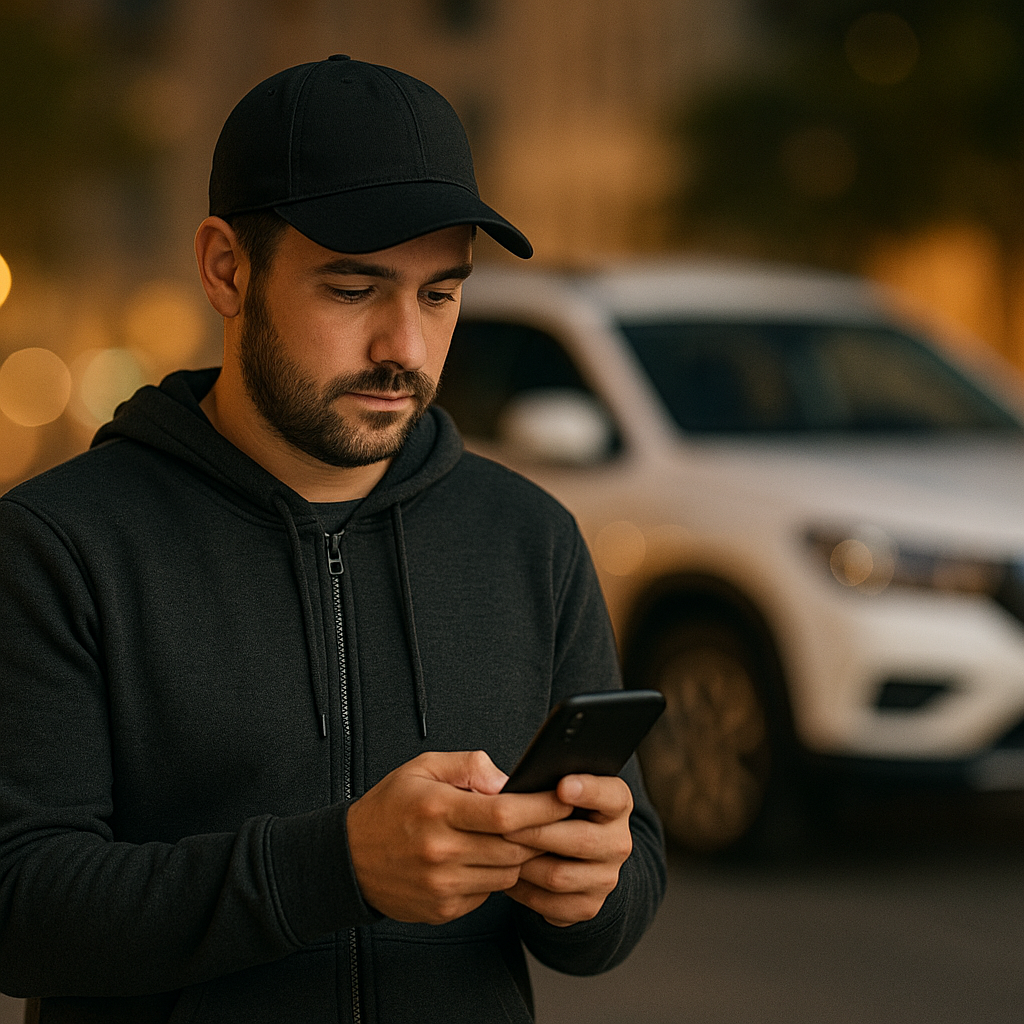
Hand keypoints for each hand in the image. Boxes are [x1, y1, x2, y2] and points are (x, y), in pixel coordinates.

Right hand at [346, 750, 571, 924]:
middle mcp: (440, 851)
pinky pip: (489, 893)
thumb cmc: (391, 807)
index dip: (542, 807)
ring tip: (520, 836)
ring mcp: (442, 885)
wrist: (348, 860)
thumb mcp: (423, 768)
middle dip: (542, 833)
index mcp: (437, 809)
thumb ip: (469, 765)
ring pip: (507, 873)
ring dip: (521, 855)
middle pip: (514, 847)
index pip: (504, 813)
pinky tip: (487, 857)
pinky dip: (496, 875)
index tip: (565, 797)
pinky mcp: (443, 909)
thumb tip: (509, 782)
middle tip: (557, 818)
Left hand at [502, 774, 633, 926]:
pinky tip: (506, 873)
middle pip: (581, 840)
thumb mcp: (559, 786)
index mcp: (617, 803)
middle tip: (503, 824)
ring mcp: (606, 878)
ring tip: (498, 850)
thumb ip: (546, 777)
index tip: (562, 786)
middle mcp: (618, 842)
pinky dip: (523, 890)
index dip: (589, 790)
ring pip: (559, 876)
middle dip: (538, 832)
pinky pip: (550, 904)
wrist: (570, 855)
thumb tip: (512, 786)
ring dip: (524, 863)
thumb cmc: (555, 808)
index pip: (611, 795)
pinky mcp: (588, 907)